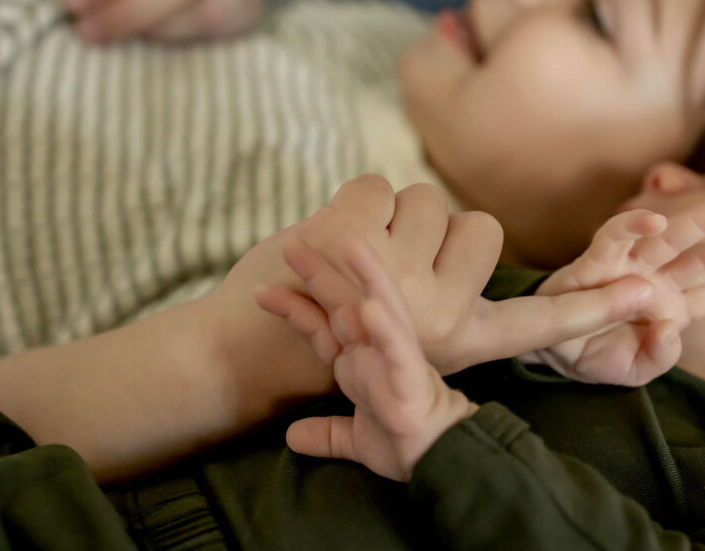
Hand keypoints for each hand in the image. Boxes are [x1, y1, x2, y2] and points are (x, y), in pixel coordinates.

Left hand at [257, 182, 662, 373]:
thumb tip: (485, 278)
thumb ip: (448, 305)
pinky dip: (341, 204)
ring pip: (424, 198)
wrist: (244, 357)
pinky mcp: (355, 247)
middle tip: (385, 264)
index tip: (646, 292)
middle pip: (479, 226)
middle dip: (432, 231)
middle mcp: (441, 317)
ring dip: (382, 218)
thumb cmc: (331, 341)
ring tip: (344, 259)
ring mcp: (398, 281)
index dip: (595, 309)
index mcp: (459, 341)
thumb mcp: (404, 338)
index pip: (541, 323)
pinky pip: (371, 186)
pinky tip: (315, 244)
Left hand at [283, 240, 477, 482]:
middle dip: (319, 272)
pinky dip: (385, 329)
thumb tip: (292, 437)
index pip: (323, 325)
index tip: (261, 289)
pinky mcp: (412, 379)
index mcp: (360, 361)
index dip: (295, 305)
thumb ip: (326, 432)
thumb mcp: (355, 438)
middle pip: (345, 303)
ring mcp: (397, 359)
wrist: (443, 462)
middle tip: (291, 242)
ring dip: (368, 277)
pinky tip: (371, 308)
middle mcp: (377, 351)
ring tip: (353, 244)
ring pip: (382, 309)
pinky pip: (398, 350)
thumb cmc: (405, 443)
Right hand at [529, 196, 704, 384]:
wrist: (547, 349)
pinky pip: (614, 238)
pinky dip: (632, 225)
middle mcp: (654, 282)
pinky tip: (654, 219)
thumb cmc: (594, 354)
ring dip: (696, 222)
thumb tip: (669, 329)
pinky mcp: (595, 262)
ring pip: (666, 240)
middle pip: (700, 262)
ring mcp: (626, 268)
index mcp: (670, 308)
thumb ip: (657, 357)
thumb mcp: (633, 370)